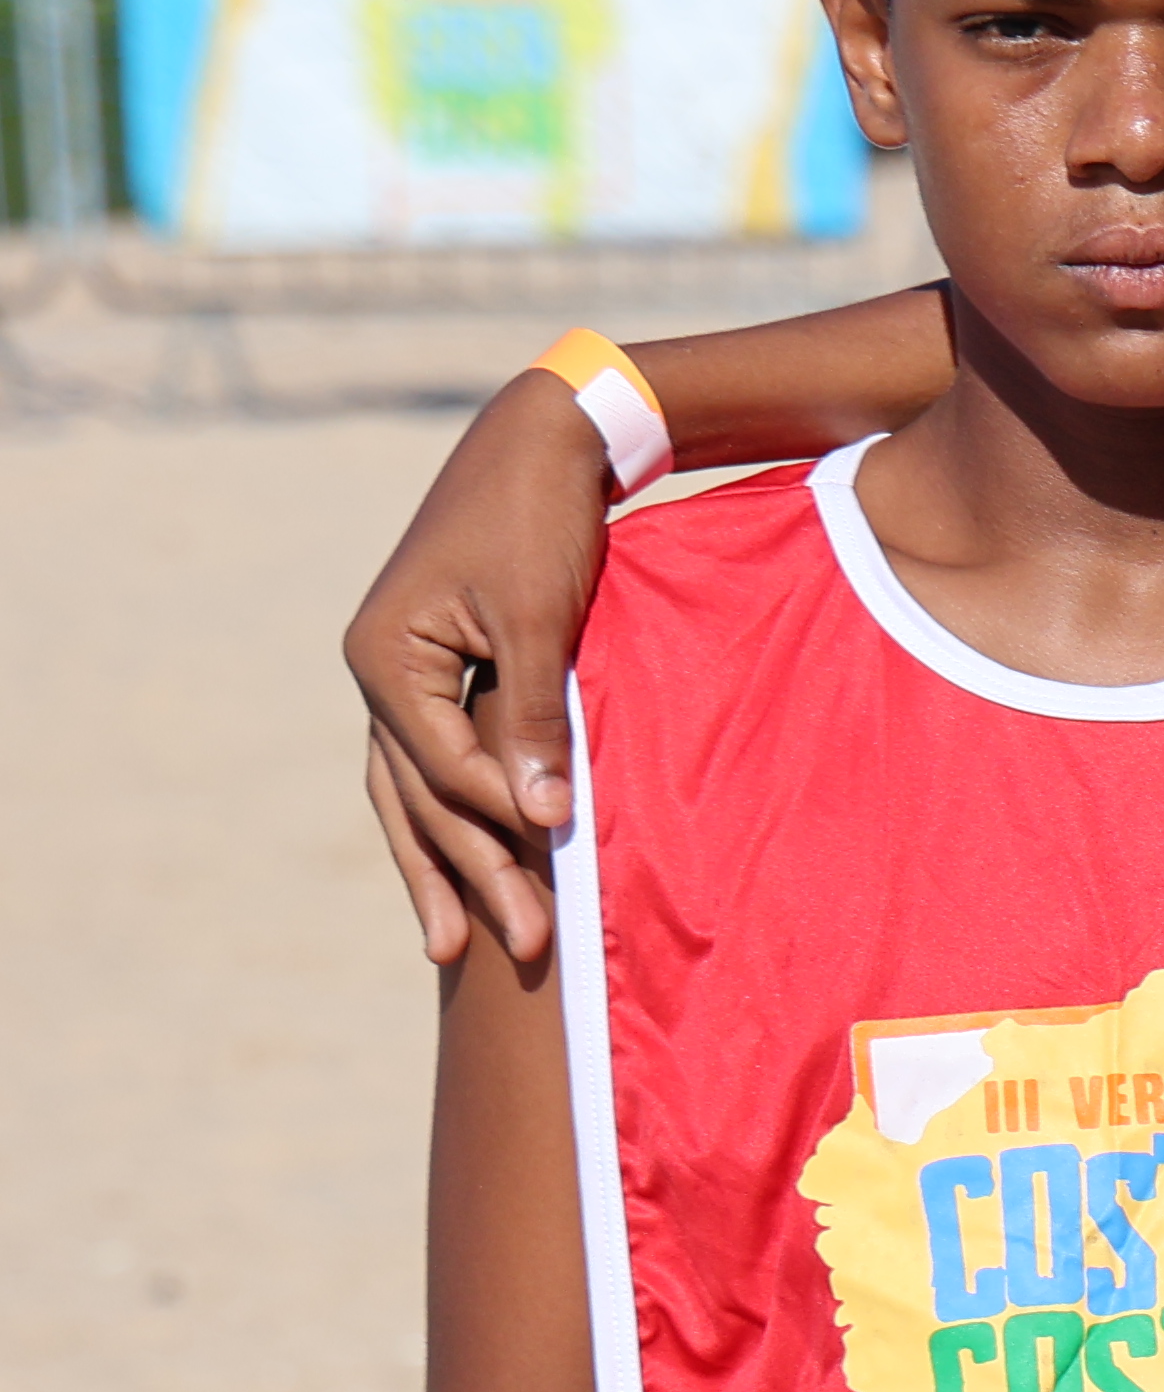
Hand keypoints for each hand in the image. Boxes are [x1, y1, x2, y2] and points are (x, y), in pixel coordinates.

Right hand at [347, 382, 617, 969]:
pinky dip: (449, 817)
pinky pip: (433, 764)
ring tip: (454, 949)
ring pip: (412, 793)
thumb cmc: (542, 520)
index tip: (558, 859)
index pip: (443, 765)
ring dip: (440, 867)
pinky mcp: (434, 675)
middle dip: (470, 874)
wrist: (540, 442)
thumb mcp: (543, 617)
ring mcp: (398, 677)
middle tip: (525, 950)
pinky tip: (459, 870)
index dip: (502, 815)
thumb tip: (540, 817)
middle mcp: (377, 673)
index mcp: (386, 656)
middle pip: (420, 796)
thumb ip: (535, 717)